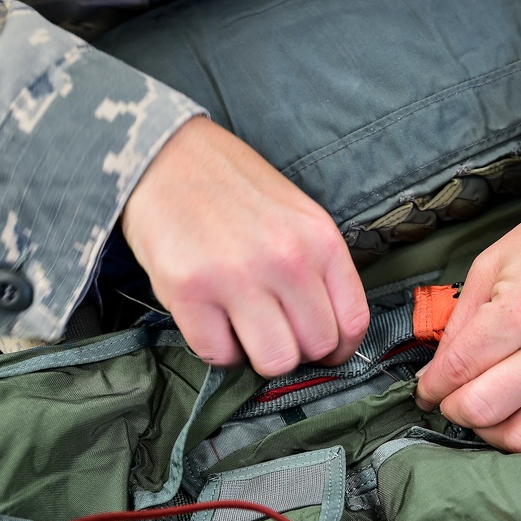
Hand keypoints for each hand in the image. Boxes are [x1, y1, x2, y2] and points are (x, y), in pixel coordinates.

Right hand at [121, 117, 369, 376]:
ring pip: (274, 362)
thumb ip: (319, 270)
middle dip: (297, 349)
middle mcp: (287, 260)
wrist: (167, 157)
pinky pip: (219, 355)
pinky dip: (217, 348)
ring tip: (243, 329)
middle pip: (315, 348)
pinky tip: (212, 321)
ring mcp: (238, 277)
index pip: (352, 322)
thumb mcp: (298, 217)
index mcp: (320, 241)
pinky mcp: (190, 292)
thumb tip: (329, 332)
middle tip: (274, 331)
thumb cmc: (235, 190)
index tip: (323, 350)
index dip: (339, 348)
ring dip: (258, 355)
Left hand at [414, 193, 520, 451]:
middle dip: (454, 409)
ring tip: (485, 404)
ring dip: (491, 429)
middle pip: (484, 413)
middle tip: (450, 398)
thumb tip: (437, 374)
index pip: (459, 371)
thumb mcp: (489, 267)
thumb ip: (459, 326)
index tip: (425, 390)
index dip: (430, 387)